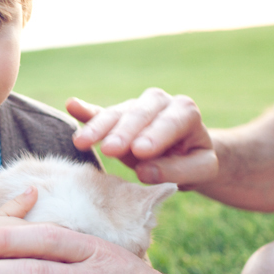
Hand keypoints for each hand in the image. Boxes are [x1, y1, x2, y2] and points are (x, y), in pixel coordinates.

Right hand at [67, 89, 217, 186]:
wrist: (186, 152)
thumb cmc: (194, 161)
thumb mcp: (201, 170)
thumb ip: (178, 170)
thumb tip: (145, 170)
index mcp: (185, 112)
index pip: (170, 122)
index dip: (155, 135)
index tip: (140, 151)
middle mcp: (159, 102)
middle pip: (139, 114)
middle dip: (123, 132)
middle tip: (110, 151)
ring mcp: (135, 106)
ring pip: (116, 114)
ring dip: (98, 128)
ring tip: (82, 142)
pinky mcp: (116, 116)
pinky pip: (99, 112)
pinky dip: (85, 111)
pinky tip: (71, 105)